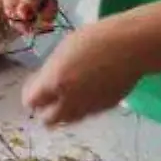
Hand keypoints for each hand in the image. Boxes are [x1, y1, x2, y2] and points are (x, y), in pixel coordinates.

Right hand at [2, 0, 64, 33]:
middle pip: (23, 17)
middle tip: (51, 4)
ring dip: (46, 9)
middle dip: (40, 16)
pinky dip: (47, 4)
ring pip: (33, 13)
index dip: (27, 24)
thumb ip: (29, 0)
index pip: (13, 17)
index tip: (42, 25)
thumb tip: (21, 16)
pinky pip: (38, 6)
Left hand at [21, 21, 143, 127]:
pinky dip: (81, 109)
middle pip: (47, 120)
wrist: (130, 47)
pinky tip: (86, 93)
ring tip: (67, 96)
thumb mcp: (63, 50)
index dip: (31, 95)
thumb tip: (44, 83)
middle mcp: (68, 101)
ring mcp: (87, 108)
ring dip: (62, 112)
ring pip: (66, 121)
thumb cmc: (94, 39)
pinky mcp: (104, 109)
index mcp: (54, 82)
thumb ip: (51, 71)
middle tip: (48, 97)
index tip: (34, 87)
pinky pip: (85, 115)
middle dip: (44, 111)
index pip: (31, 102)